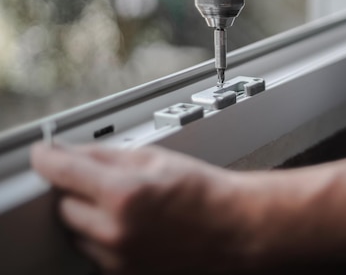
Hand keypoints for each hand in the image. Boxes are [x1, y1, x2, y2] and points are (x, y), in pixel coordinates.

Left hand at [31, 144, 254, 273]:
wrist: (231, 226)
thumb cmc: (202, 192)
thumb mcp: (154, 158)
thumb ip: (105, 155)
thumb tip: (71, 153)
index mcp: (123, 195)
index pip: (61, 172)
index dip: (48, 158)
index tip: (44, 154)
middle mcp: (115, 231)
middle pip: (64, 206)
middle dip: (76, 190)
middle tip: (101, 180)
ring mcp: (118, 257)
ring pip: (77, 232)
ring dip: (87, 215)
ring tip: (124, 204)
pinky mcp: (124, 272)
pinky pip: (94, 250)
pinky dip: (102, 235)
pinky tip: (131, 223)